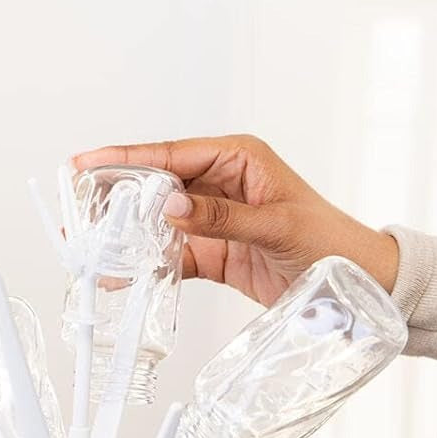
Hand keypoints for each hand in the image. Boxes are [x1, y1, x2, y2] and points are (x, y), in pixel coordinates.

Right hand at [72, 135, 398, 306]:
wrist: (360, 283)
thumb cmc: (331, 241)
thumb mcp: (277, 225)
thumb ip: (220, 216)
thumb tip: (171, 205)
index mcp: (238, 158)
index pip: (171, 154)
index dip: (125, 159)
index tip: (86, 163)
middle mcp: (221, 182)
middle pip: (154, 185)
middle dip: (115, 197)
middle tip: (75, 210)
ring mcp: (214, 218)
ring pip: (157, 221)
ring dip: (126, 234)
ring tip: (88, 246)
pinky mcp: (214, 251)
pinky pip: (171, 254)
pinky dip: (147, 265)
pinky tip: (121, 274)